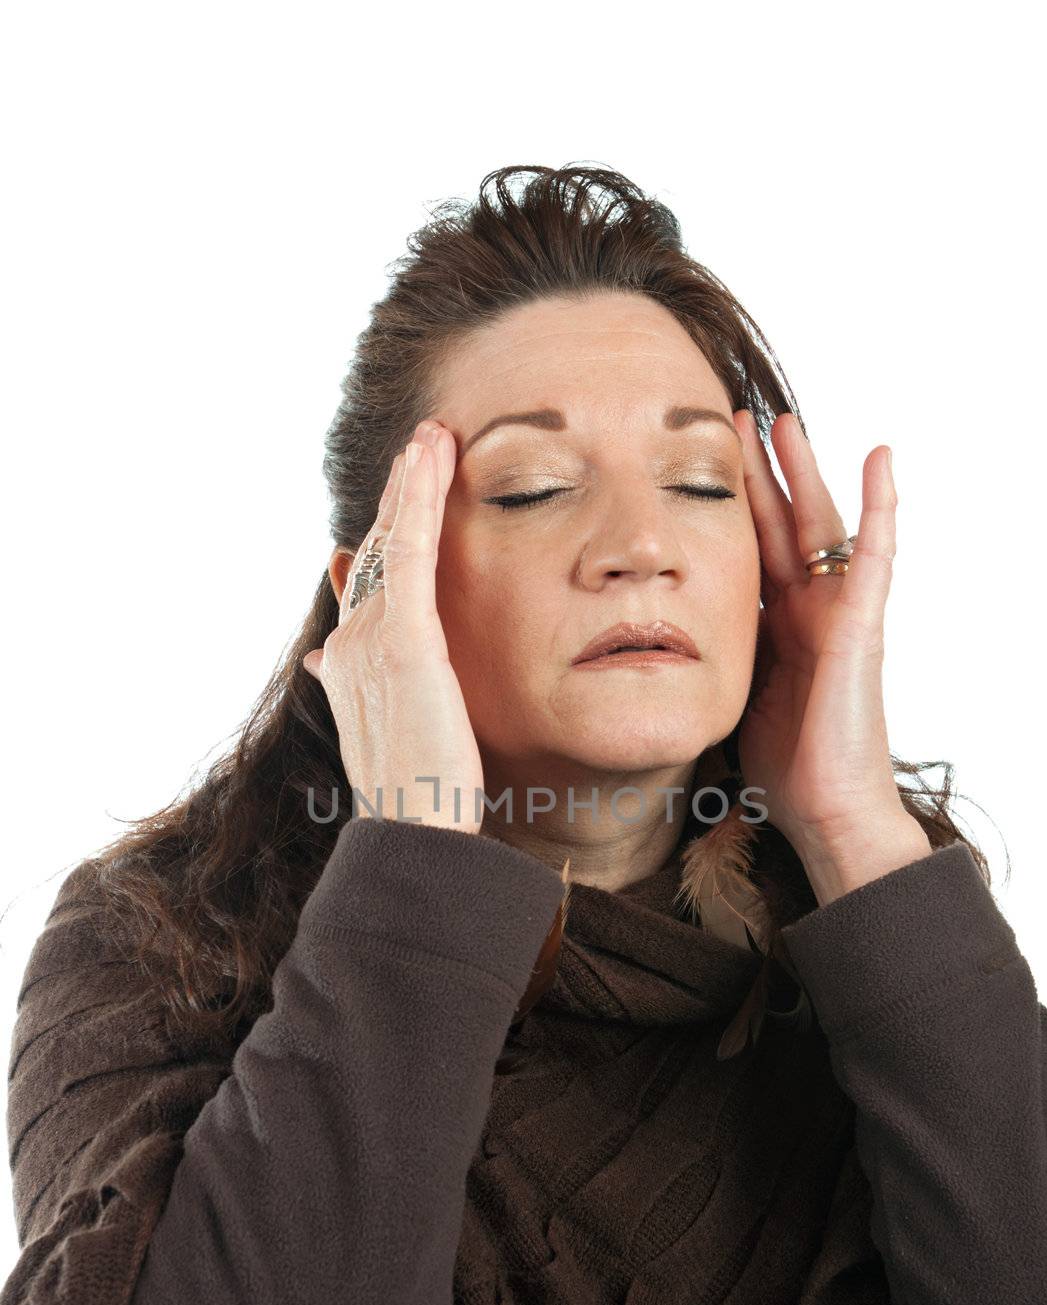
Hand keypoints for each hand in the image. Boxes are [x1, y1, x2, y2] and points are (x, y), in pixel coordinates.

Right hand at [302, 420, 484, 833]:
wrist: (413, 830)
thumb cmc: (415, 799)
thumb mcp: (388, 740)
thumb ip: (361, 693)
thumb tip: (322, 662)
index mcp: (347, 667)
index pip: (364, 587)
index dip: (378, 540)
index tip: (393, 502)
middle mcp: (348, 644)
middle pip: (375, 555)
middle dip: (396, 501)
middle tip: (419, 449)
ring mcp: (370, 638)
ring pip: (390, 542)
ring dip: (408, 484)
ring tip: (430, 438)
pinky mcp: (402, 637)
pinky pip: (409, 549)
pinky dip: (416, 496)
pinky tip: (428, 455)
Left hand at [732, 408, 911, 862]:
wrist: (825, 812)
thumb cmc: (785, 771)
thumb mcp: (731, 697)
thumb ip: (712, 659)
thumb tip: (654, 644)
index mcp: (777, 628)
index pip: (750, 551)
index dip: (730, 506)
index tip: (701, 463)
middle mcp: (809, 612)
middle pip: (782, 526)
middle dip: (760, 474)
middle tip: (736, 420)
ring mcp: (838, 614)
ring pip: (821, 526)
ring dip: (804, 471)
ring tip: (785, 420)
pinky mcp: (863, 625)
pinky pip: (874, 554)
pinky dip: (880, 505)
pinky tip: (879, 457)